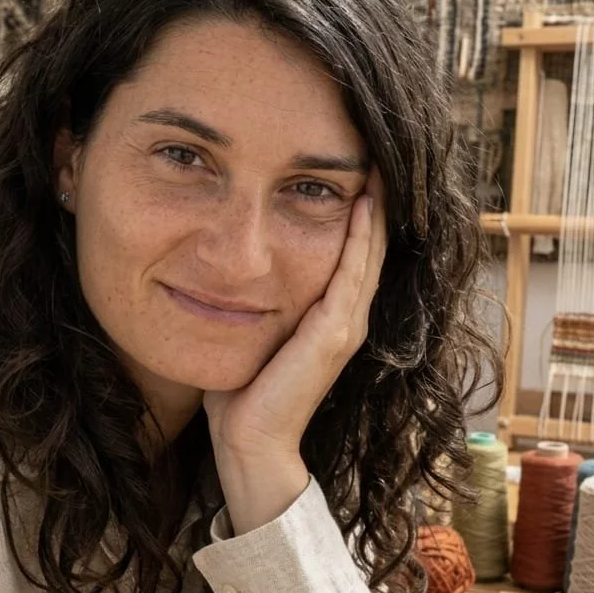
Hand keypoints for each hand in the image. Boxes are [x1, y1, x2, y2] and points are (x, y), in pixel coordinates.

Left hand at [203, 168, 385, 532]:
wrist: (249, 442)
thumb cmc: (241, 392)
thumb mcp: (248, 330)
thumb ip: (248, 300)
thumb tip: (216, 265)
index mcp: (328, 317)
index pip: (351, 252)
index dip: (357, 212)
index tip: (350, 168)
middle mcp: (346, 317)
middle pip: (368, 245)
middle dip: (372, 199)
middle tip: (373, 150)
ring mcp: (346, 325)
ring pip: (368, 253)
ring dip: (375, 208)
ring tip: (377, 163)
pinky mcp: (334, 333)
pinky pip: (353, 272)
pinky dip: (362, 237)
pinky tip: (362, 202)